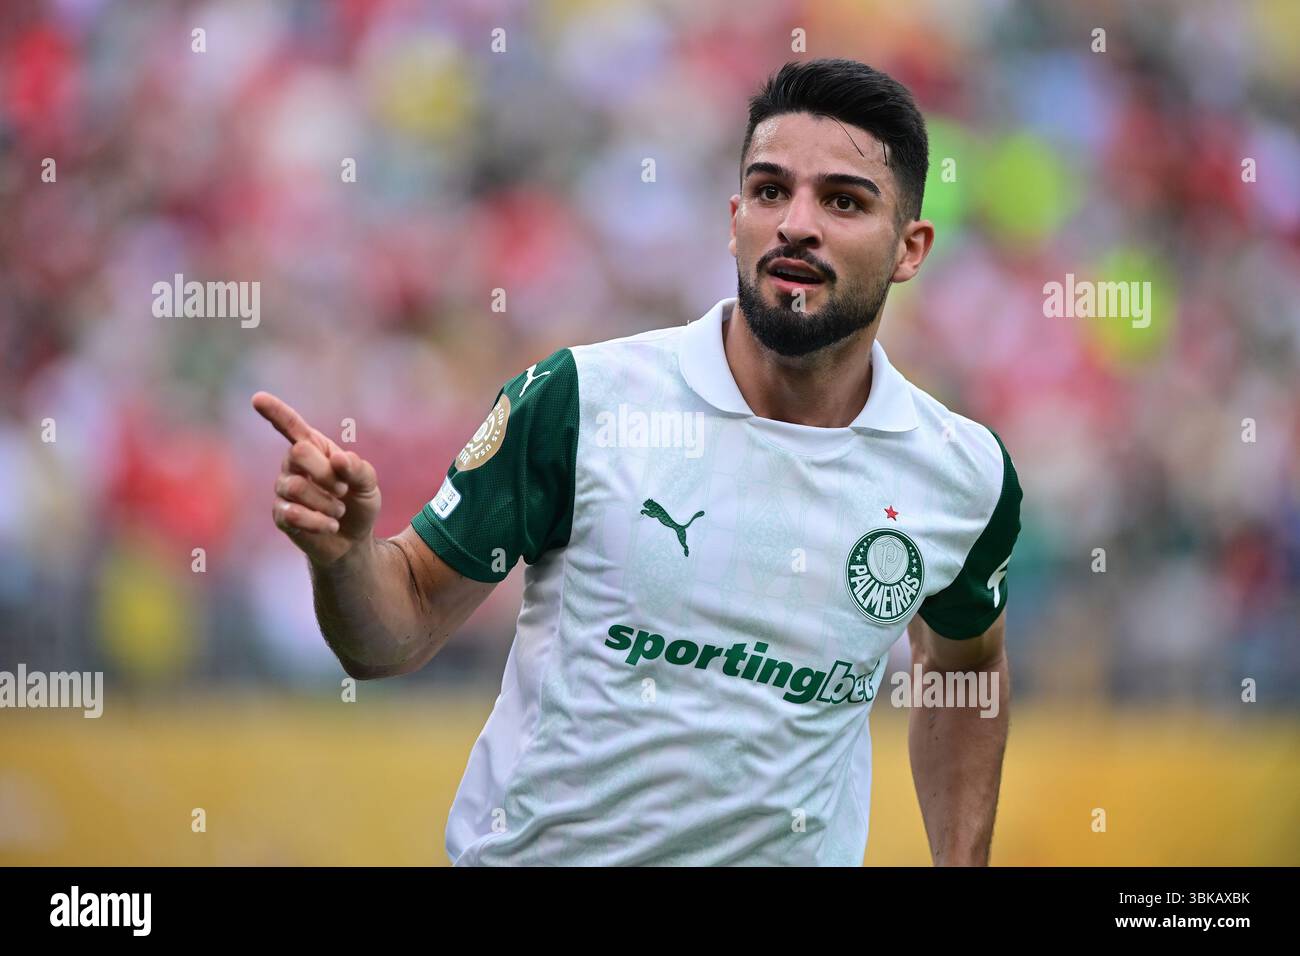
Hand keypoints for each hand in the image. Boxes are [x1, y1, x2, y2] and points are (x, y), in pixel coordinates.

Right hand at [252, 390, 381, 566]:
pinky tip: (330, 525)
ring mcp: (283, 489)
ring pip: (296, 487)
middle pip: (297, 453)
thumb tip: (338, 459)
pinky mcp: (280, 514)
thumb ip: (358, 469)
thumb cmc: (359, 502)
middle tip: (343, 489)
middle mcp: (293, 464)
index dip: (275, 412)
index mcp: (315, 448)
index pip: (291, 425)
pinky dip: (319, 522)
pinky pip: (293, 514)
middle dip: (326, 473)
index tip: (258, 398)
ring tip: (339, 511)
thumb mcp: (368, 484)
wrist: (354, 540)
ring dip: (327, 502)